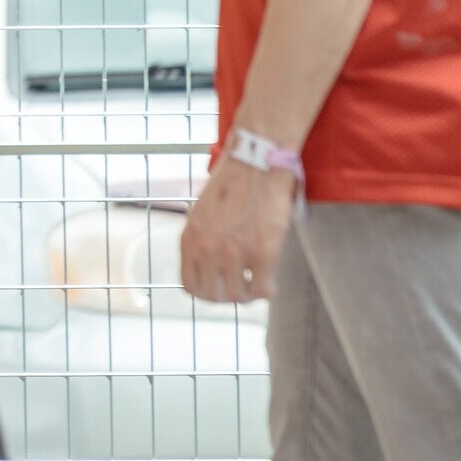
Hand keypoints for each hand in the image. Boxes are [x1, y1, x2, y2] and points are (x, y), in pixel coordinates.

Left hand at [178, 152, 298, 305]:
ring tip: (257, 284)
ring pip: (239, 297)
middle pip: (214, 296)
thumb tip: (207, 270)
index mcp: (190, 238)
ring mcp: (235, 252)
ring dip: (249, 295)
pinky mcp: (263, 252)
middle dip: (228, 297)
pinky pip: (264, 291)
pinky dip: (268, 291)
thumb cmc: (233, 185)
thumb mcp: (202, 213)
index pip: (190, 286)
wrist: (257, 163)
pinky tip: (271, 281)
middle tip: (242, 289)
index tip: (218, 289)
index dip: (205, 293)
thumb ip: (201, 240)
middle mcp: (208, 248)